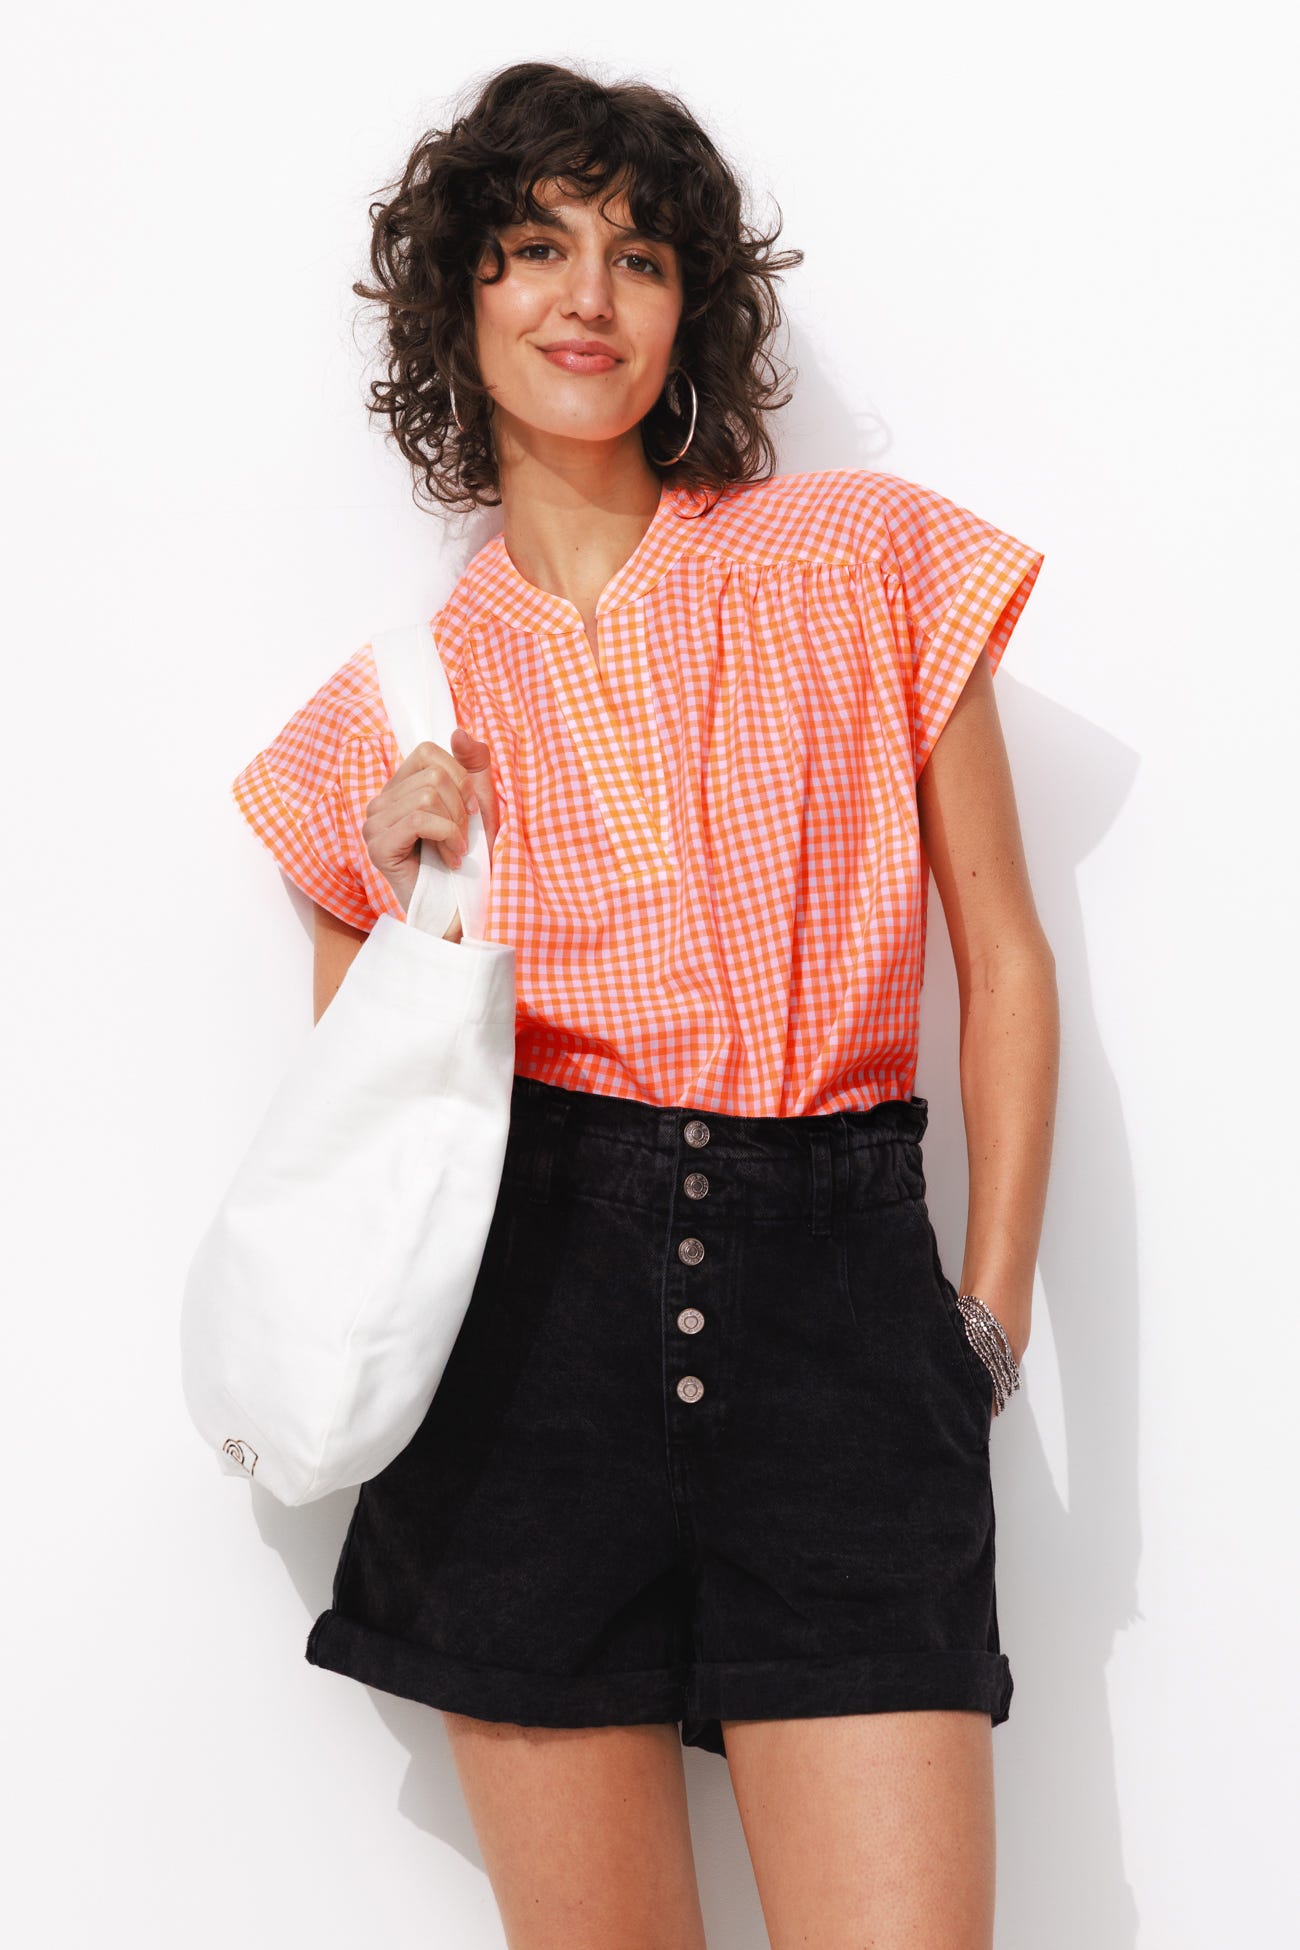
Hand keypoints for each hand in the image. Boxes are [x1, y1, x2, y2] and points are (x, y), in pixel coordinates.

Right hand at [361, 727, 498, 920]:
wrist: (463, 909)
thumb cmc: (471, 860)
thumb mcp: (480, 805)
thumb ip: (474, 765)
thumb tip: (458, 731)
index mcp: (399, 788)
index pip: (427, 751)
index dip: (459, 776)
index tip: (471, 810)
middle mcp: (380, 803)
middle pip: (431, 776)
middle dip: (461, 807)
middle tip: (464, 838)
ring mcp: (373, 825)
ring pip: (426, 796)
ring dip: (455, 826)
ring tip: (456, 851)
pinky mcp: (377, 847)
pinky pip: (418, 819)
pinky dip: (446, 837)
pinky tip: (451, 860)